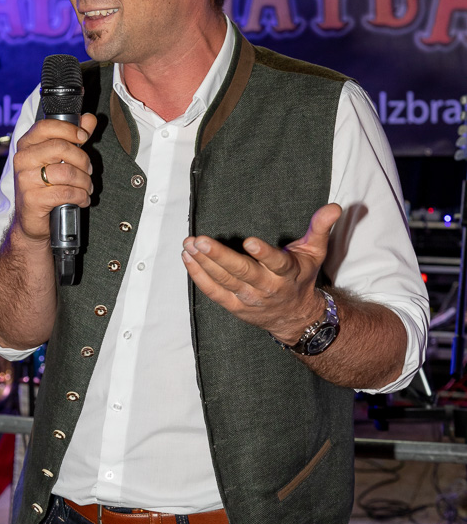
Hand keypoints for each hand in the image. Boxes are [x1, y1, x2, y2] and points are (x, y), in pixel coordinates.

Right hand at [11, 113, 96, 242]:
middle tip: (88, 169)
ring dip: (84, 181)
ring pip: (66, 172)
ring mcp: (25, 179)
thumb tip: (89, 118)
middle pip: (60, 147)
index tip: (83, 136)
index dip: (68, 129)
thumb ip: (74, 137)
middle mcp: (23, 159)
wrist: (31, 220)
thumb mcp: (59, 159)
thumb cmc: (45, 187)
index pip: (46, 126)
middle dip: (82, 159)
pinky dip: (81, 196)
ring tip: (87, 187)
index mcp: (27, 145)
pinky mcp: (32, 198)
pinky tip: (83, 199)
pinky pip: (66, 192)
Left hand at [181, 203, 341, 343]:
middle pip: (242, 272)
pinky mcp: (235, 306)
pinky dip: (199, 277)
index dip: (263, 253)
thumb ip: (320, 228)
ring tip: (189, 245)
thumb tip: (334, 207)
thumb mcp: (315, 252)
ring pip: (224, 282)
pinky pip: (214, 293)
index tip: (249, 241)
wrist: (296, 317)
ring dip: (204, 263)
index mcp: (287, 273)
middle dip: (220, 256)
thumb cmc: (302, 277)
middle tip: (200, 240)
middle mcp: (267, 287)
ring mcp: (249, 299)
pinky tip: (188, 260)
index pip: (275, 262)